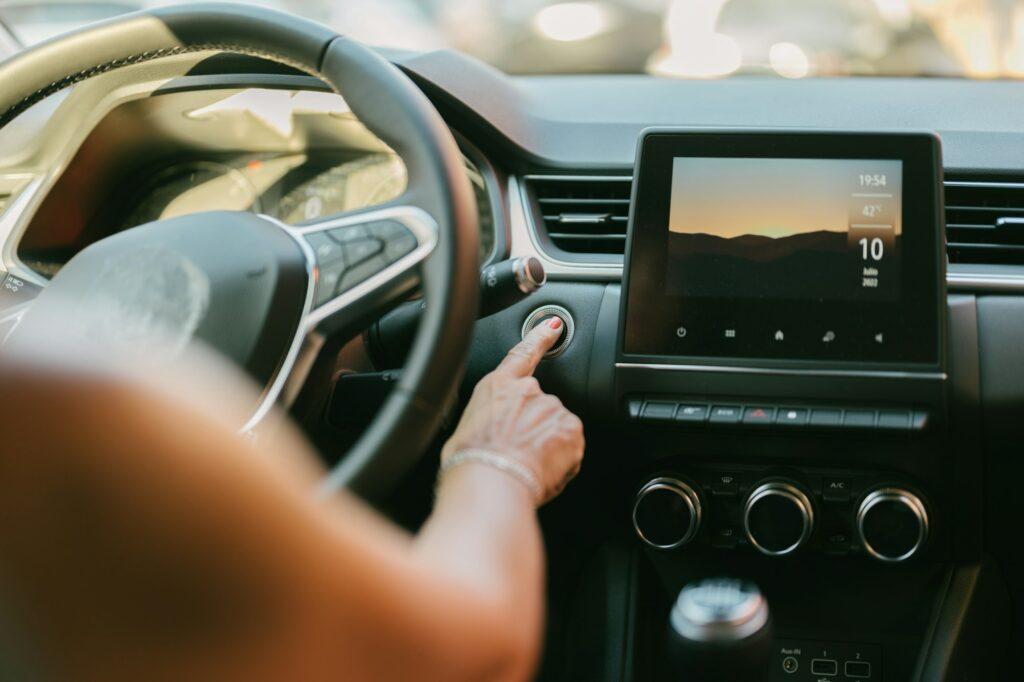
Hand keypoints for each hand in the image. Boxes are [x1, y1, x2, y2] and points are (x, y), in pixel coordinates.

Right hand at [441, 318, 583, 505]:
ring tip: (526, 468)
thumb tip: (487, 435)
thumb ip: (485, 423)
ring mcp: (553, 408)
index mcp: (498, 387)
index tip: (555, 325)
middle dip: (535, 431)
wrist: (490, 482)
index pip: (523, 354)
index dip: (540, 337)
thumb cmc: (469, 463)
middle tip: (518, 457)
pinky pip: (571, 447)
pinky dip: (561, 460)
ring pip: (557, 429)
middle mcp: (529, 391)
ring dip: (548, 447)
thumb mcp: (463, 433)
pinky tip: (542, 471)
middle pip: (540, 408)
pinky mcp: (572, 429)